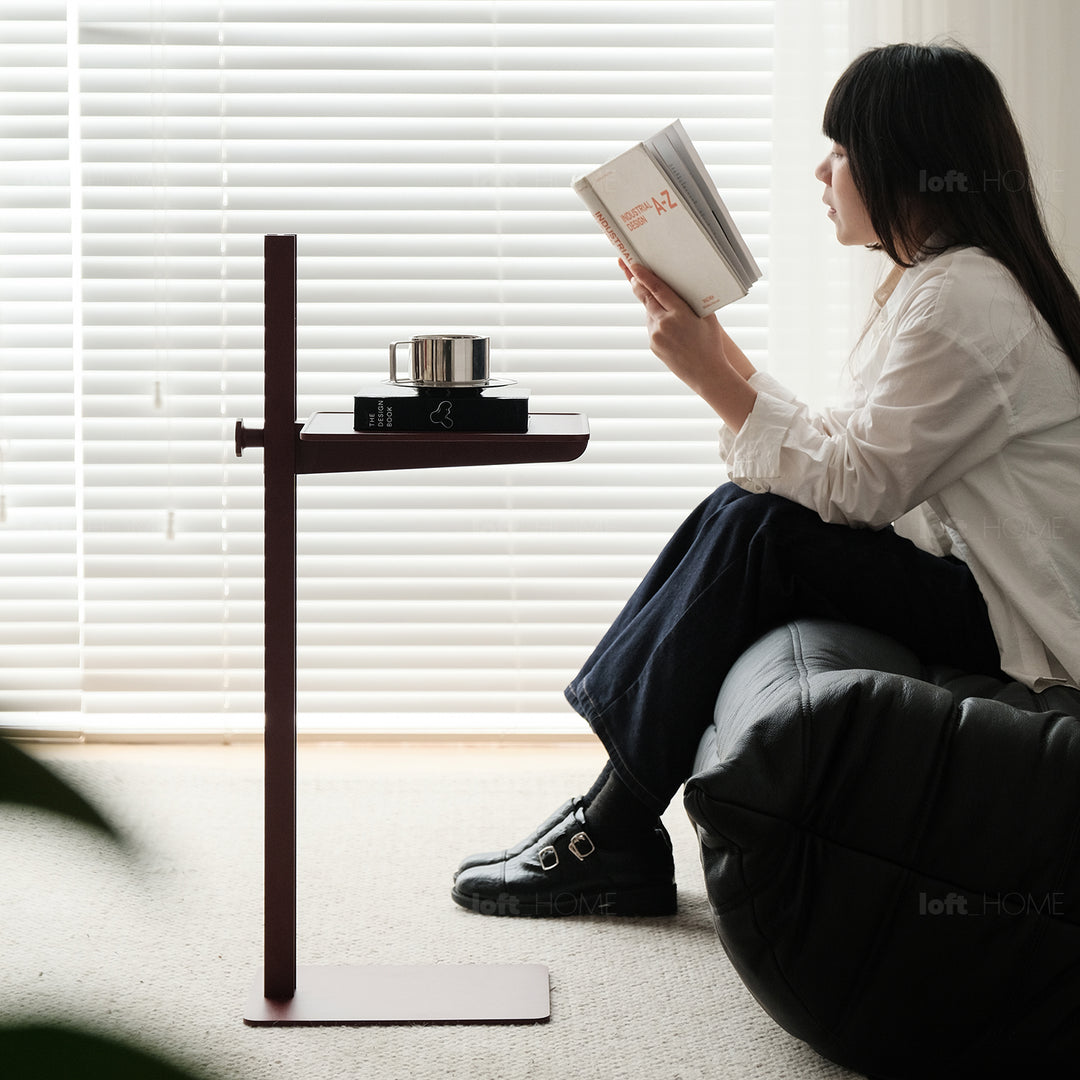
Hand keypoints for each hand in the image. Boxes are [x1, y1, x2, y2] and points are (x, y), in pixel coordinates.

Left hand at [619, 260, 756, 428]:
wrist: (706, 373)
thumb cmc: (711, 342)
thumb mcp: (708, 318)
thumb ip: (692, 301)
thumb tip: (679, 285)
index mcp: (680, 313)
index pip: (657, 289)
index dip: (643, 276)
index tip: (633, 264)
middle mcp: (664, 324)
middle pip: (645, 297)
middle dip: (636, 281)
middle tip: (627, 266)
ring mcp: (656, 336)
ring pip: (649, 312)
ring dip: (652, 304)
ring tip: (669, 309)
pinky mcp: (653, 345)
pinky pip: (652, 326)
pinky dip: (657, 320)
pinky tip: (671, 328)